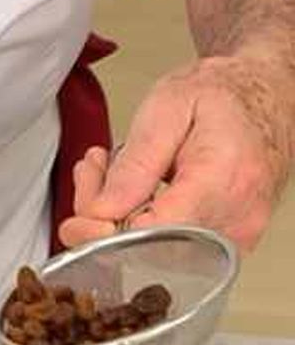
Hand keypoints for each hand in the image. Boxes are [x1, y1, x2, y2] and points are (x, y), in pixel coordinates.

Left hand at [60, 55, 294, 250]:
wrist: (268, 93)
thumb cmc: (224, 94)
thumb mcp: (168, 107)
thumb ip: (136, 163)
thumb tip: (102, 212)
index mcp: (220, 181)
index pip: (148, 235)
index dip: (102, 234)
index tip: (75, 220)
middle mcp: (235, 218)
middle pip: (145, 248)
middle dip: (102, 217)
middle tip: (93, 172)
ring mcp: (235, 236)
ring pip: (152, 251)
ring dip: (118, 217)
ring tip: (111, 168)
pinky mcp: (227, 244)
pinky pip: (169, 247)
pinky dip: (139, 223)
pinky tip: (133, 190)